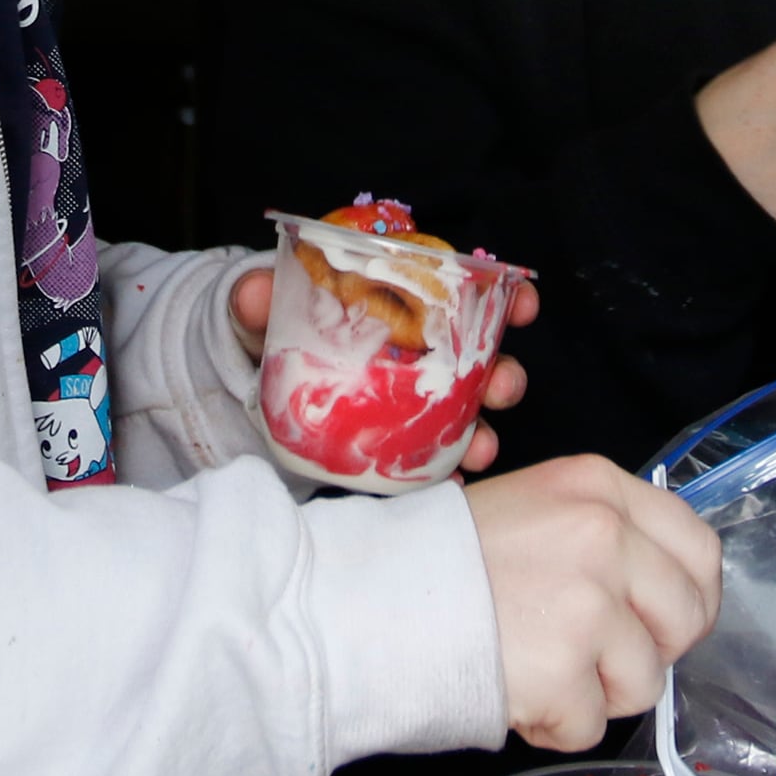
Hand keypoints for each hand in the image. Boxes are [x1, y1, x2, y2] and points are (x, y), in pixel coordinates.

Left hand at [231, 261, 537, 475]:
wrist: (253, 379)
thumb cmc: (270, 330)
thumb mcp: (258, 311)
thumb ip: (255, 300)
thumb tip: (253, 293)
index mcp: (398, 301)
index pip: (464, 289)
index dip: (503, 293)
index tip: (522, 301)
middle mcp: (419, 348)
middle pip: (478, 357)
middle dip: (505, 372)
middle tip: (504, 388)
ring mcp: (412, 396)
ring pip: (465, 409)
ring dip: (485, 429)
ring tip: (481, 450)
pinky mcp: (395, 437)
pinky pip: (430, 455)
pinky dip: (443, 471)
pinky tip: (448, 486)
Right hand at [464, 458, 721, 750]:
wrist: (364, 601)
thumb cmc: (437, 561)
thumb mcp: (532, 508)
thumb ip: (599, 534)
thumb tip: (657, 592)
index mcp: (598, 487)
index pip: (700, 547)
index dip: (691, 597)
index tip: (668, 624)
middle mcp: (603, 536)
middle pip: (687, 619)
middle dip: (650, 653)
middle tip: (596, 661)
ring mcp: (587, 603)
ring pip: (644, 680)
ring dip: (595, 694)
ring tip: (535, 669)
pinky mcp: (563, 670)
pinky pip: (590, 726)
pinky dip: (554, 725)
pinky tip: (513, 692)